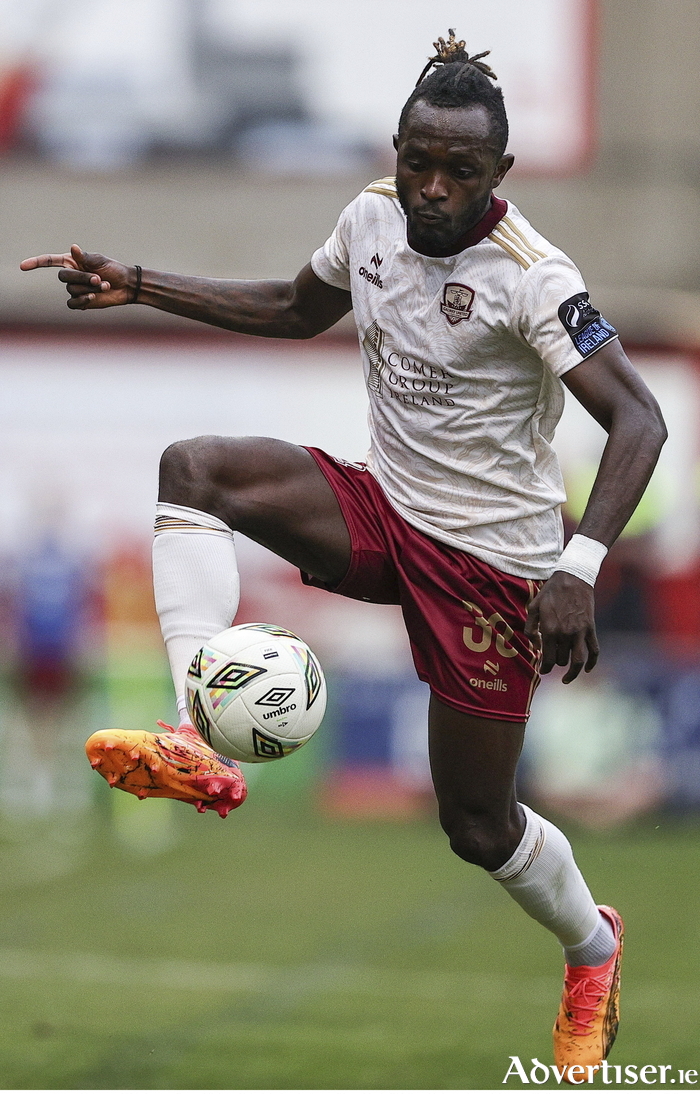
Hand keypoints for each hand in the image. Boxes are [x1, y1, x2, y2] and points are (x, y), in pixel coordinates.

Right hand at [20, 244, 134, 308]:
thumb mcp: (100, 261)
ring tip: (103, 285)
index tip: (22, 266)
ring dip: (89, 289)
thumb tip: (73, 248)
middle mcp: (71, 275)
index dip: (35, 263)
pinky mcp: (80, 302)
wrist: (125, 285)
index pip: (49, 261)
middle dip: (81, 278)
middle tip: (98, 278)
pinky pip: (72, 303)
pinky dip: (82, 301)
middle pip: (63, 277)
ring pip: (71, 290)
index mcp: (71, 262)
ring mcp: (74, 289)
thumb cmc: (113, 269)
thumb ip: (85, 257)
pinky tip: (93, 298)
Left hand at [525, 570, 598, 683]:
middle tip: (550, 664)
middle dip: (554, 664)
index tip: (542, 671)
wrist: (573, 578)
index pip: (547, 658)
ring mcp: (580, 633)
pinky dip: (592, 663)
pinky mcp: (591, 629)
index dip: (544, 668)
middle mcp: (565, 634)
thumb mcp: (533, 607)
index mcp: (549, 630)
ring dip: (572, 673)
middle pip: (561, 660)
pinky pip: (594, 651)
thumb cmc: (550, 592)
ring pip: (577, 661)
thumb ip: (530, 628)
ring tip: (566, 679)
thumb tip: (535, 646)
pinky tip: (587, 670)